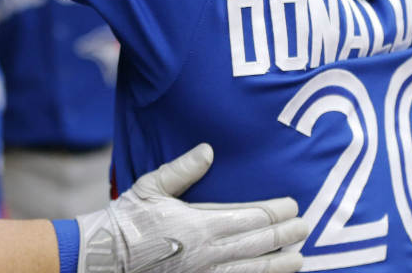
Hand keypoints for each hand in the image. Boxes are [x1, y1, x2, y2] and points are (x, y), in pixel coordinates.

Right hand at [78, 144, 305, 272]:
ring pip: (253, 271)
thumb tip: (208, 150)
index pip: (252, 217)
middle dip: (286, 236)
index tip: (293, 206)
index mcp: (201, 224)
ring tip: (299, 260)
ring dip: (280, 265)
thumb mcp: (152, 187)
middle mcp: (209, 252)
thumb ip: (183, 170)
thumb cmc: (128, 220)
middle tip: (306, 229)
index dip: (277, 212)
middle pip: (259, 244)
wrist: (104, 258)